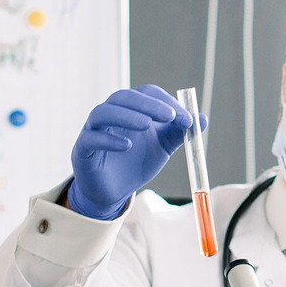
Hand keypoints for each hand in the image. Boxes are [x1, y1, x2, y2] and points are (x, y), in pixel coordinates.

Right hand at [64, 86, 195, 219]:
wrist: (113, 192)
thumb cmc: (135, 163)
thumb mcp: (162, 147)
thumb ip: (179, 133)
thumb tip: (203, 118)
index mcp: (130, 109)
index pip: (146, 94)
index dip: (166, 102)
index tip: (186, 119)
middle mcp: (110, 114)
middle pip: (124, 97)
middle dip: (148, 105)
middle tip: (170, 116)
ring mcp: (93, 130)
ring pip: (103, 112)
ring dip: (127, 116)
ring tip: (147, 125)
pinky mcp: (82, 149)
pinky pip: (91, 139)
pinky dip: (109, 140)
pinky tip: (126, 146)